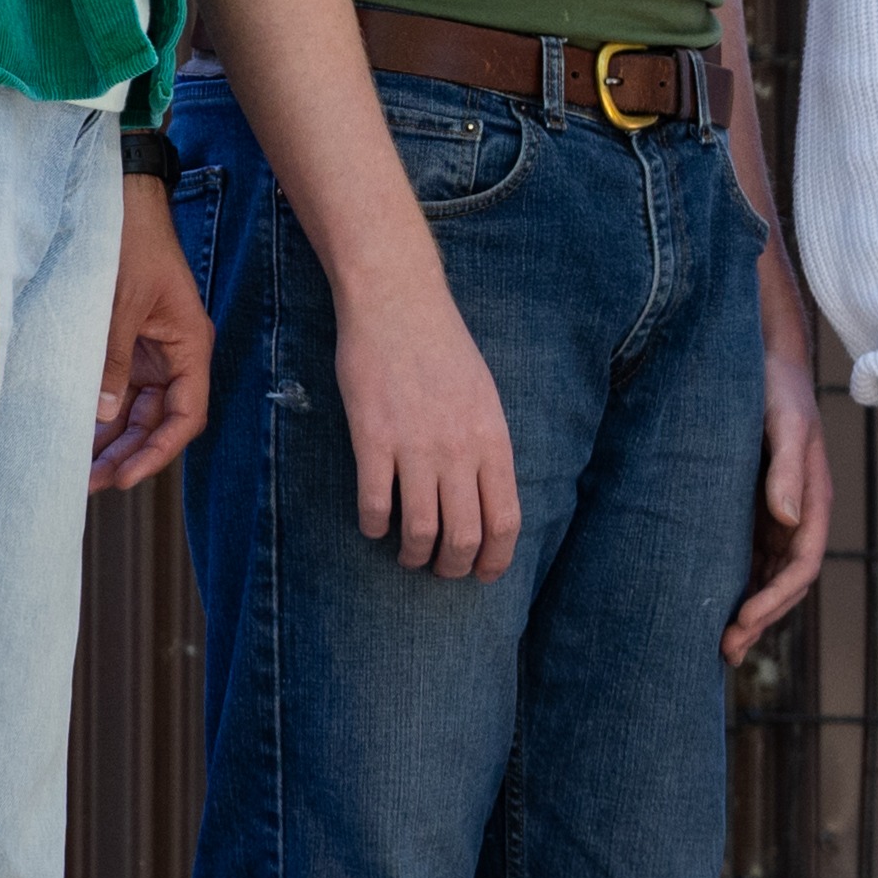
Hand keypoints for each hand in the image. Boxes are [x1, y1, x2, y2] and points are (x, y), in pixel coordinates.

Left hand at [90, 173, 212, 492]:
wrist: (121, 198)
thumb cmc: (132, 242)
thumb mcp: (119, 303)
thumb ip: (112, 360)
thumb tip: (101, 414)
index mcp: (188, 346)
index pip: (185, 415)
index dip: (159, 451)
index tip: (125, 477)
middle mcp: (173, 354)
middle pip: (159, 421)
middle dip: (129, 454)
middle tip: (90, 483)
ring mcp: (150, 349)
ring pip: (138, 410)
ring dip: (114, 440)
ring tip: (80, 468)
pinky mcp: (127, 340)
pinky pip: (119, 387)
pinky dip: (101, 412)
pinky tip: (76, 431)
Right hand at [340, 270, 520, 578]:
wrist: (398, 304)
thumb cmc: (443, 348)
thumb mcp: (485, 397)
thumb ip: (487, 447)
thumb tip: (486, 497)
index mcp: (493, 440)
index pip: (505, 520)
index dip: (496, 559)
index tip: (484, 574)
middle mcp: (459, 449)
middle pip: (464, 536)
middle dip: (453, 567)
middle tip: (441, 569)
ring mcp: (415, 446)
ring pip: (420, 531)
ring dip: (414, 556)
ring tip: (408, 555)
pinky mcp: (372, 439)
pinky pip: (375, 505)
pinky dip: (373, 527)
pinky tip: (373, 525)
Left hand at [731, 319, 834, 663]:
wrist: (765, 355)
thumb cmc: (777, 385)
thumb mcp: (784, 422)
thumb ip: (786, 468)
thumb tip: (788, 519)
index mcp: (814, 499)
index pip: (801, 565)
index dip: (774, 598)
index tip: (742, 620)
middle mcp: (798, 512)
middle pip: (786, 581)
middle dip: (760, 618)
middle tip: (725, 651)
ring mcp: (778, 512)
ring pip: (768, 575)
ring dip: (751, 611)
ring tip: (721, 647)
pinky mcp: (754, 505)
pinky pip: (751, 556)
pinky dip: (739, 584)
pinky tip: (715, 603)